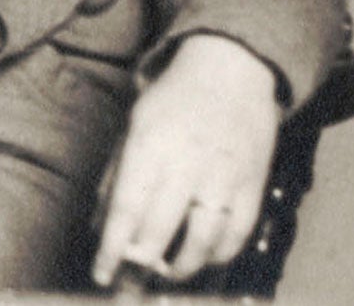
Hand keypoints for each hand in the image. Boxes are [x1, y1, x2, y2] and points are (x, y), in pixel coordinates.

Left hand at [91, 33, 281, 285]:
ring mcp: (225, 177)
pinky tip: (201, 258)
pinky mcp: (253, 185)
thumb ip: (116, 175)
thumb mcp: (134, 125)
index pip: (126, 209)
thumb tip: (100, 225)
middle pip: (161, 230)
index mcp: (150, 146)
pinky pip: (236, 235)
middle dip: (142, 264)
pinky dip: (217, 255)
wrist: (232, 71)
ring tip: (164, 272)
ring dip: (181, 267)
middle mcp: (187, 164)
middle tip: (129, 283)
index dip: (112, 248)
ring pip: (203, 241)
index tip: (101, 274)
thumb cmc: (174, 100)